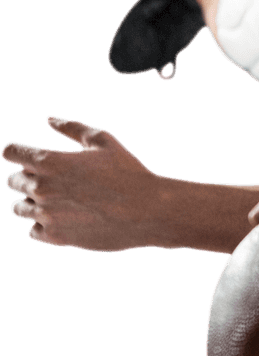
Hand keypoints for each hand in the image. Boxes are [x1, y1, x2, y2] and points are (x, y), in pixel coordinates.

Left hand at [3, 116, 158, 251]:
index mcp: (50, 160)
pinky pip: (33, 230)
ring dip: (35, 202)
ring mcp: (46, 213)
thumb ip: (72, 128)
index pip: (10, 152)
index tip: (31, 157)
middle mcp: (42, 187)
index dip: (19, 152)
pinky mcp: (55, 236)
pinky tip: (66, 219)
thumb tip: (49, 119)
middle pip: (13, 181)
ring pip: (19, 207)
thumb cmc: (128, 172)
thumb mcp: (104, 141)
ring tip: (61, 202)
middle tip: (59, 182)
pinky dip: (45, 225)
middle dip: (30, 178)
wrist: (148, 210)